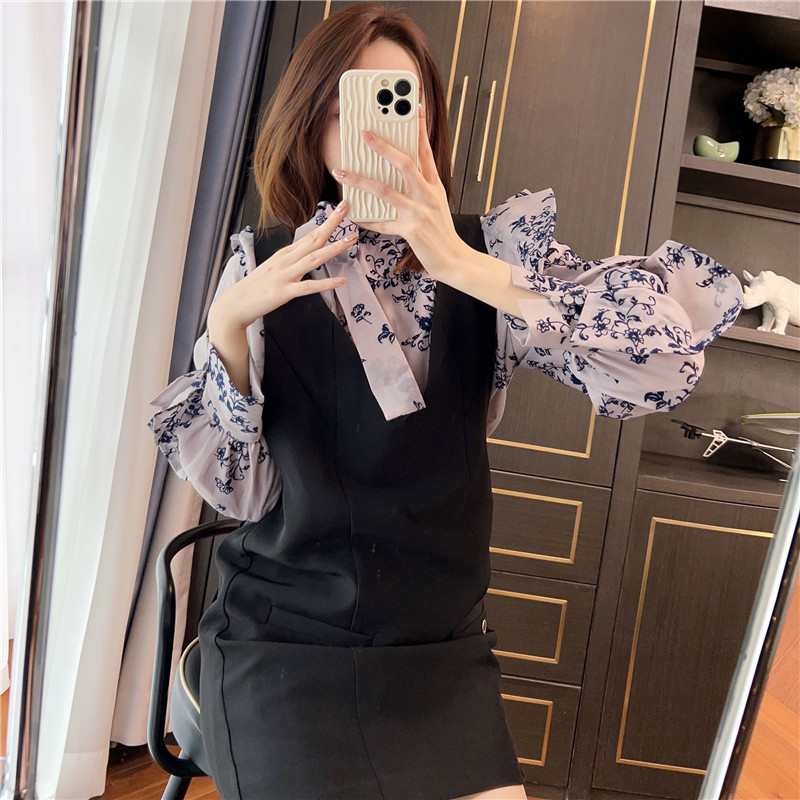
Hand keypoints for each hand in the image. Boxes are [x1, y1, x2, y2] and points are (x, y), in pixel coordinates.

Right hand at [208, 200, 354, 333]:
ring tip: (350, 240)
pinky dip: (326, 283)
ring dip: (333, 248)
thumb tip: (304, 255)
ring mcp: (285, 275)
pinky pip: (309, 287)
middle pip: (313, 239)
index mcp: (284, 254)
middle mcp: (285, 261)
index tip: (340, 210)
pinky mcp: (284, 292)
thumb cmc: (254, 288)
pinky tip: (341, 280)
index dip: (326, 222)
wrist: (235, 305)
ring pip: (313, 258)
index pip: (309, 235)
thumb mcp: (273, 268)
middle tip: (346, 209)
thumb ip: (289, 261)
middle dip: (331, 224)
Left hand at [331, 104, 464, 279]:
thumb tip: (399, 171)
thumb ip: (421, 186)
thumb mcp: (437, 203)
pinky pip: (383, 223)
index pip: (425, 151)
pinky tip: (353, 214)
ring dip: (360, 180)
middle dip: (383, 147)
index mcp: (434, 185)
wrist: (454, 260)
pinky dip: (367, 220)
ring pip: (386, 191)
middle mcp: (428, 195)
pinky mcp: (411, 231)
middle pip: (405, 163)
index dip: (418, 128)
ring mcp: (419, 213)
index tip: (412, 106)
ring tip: (341, 172)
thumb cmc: (442, 231)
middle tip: (364, 133)